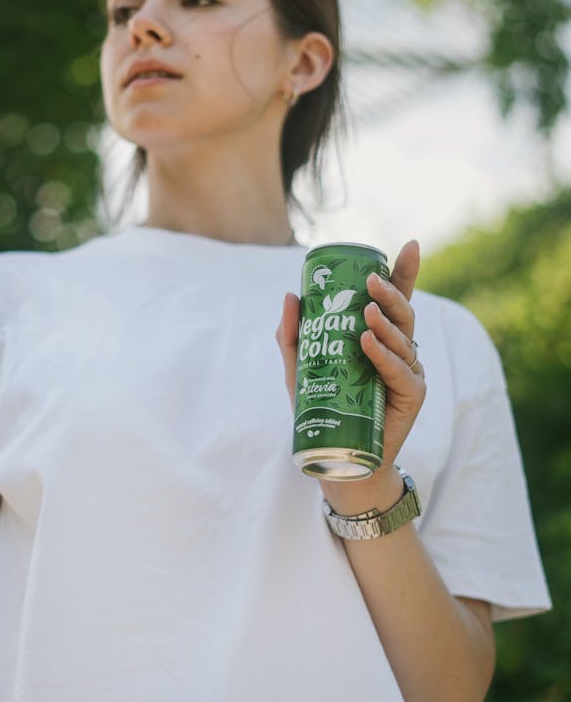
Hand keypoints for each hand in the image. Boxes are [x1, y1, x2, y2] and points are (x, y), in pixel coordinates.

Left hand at [275, 240, 425, 469]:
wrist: (337, 457)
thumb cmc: (322, 407)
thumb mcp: (300, 368)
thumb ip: (293, 334)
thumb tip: (291, 294)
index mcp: (379, 336)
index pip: (397, 298)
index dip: (406, 272)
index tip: (411, 245)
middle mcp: (399, 350)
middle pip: (404, 314)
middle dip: (392, 293)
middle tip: (371, 282)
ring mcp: (409, 372)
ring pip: (404, 339)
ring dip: (386, 323)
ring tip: (367, 314)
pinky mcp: (411, 396)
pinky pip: (402, 371)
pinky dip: (386, 357)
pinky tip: (370, 344)